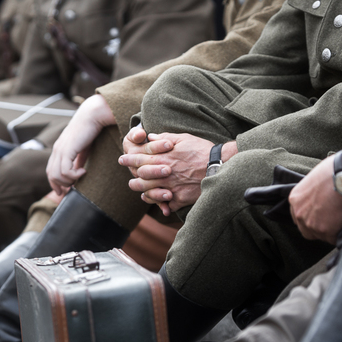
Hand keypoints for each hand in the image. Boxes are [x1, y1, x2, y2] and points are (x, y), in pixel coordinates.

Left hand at [47, 94, 114, 194]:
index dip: (54, 184)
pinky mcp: (67, 149)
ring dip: (70, 180)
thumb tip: (78, 173)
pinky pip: (65, 170)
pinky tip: (84, 171)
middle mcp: (56, 150)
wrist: (92, 115)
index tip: (63, 192)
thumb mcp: (82, 149)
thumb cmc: (90, 130)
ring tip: (81, 175)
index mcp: (58, 150)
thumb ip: (78, 161)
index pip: (49, 171)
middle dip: (62, 185)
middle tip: (75, 185)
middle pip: (51, 175)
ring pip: (57, 175)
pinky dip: (74, 175)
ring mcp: (60, 150)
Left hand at [120, 130, 236, 214]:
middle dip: (133, 179)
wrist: (219, 166)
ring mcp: (171, 188)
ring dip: (143, 193)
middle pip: (140, 180)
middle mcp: (164, 174)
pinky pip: (166, 204)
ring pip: (149, 193)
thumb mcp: (183, 138)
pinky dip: (162, 204)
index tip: (122, 159)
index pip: (139, 159)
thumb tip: (150, 136)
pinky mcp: (180, 198)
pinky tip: (160, 203)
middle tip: (130, 180)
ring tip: (140, 192)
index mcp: (163, 158)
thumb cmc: (202, 150)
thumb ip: (164, 137)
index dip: (128, 159)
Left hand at [289, 143, 341, 243]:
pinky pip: (333, 238)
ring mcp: (311, 223)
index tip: (319, 217)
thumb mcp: (315, 179)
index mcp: (295, 199)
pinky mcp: (325, 231)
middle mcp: (299, 213)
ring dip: (330, 231)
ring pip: (320, 235)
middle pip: (305, 230)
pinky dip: (341, 233)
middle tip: (331, 222)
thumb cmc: (336, 171)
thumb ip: (312, 192)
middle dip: (317, 228)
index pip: (297, 216)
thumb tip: (321, 196)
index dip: (309, 218)